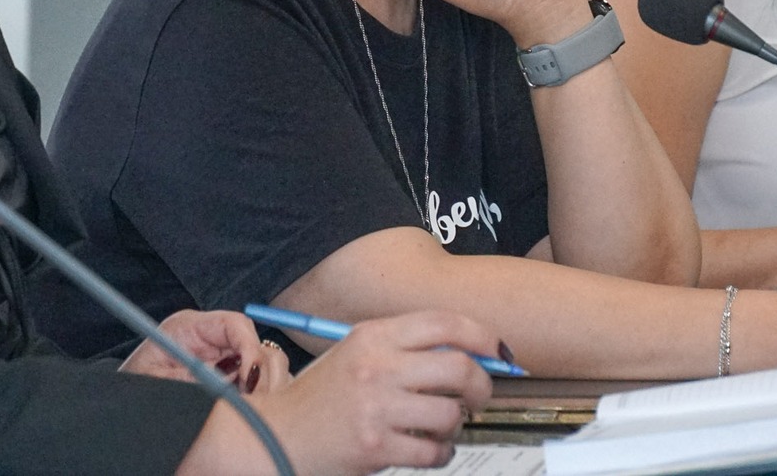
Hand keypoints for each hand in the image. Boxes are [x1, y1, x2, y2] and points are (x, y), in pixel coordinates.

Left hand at [124, 310, 287, 393]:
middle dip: (260, 372)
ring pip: (264, 361)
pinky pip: (257, 381)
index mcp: (190, 328)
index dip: (250, 349)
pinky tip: (245, 408)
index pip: (235, 324)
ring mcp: (222, 357)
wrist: (122, 401)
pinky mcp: (229, 376)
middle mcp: (211, 338)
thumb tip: (227, 385)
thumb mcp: (159, 382)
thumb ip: (192, 380)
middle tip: (253, 400)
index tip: (250, 379)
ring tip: (246, 406)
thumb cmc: (135, 385)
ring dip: (263, 385)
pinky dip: (259, 396)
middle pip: (256, 342)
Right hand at [244, 311, 495, 475]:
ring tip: (441, 426)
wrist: (279, 436)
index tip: (498, 352)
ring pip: (452, 413)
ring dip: (457, 424)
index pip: (444, 323)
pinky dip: (442, 452)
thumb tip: (471, 355)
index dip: (482, 336)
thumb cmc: (322, 398)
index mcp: (373, 335)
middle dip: (482, 385)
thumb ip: (405, 349)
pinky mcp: (377, 446)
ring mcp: (377, 407)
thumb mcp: (357, 354)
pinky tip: (428, 448)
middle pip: (459, 367)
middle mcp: (377, 366)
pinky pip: (436, 451)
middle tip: (478, 396)